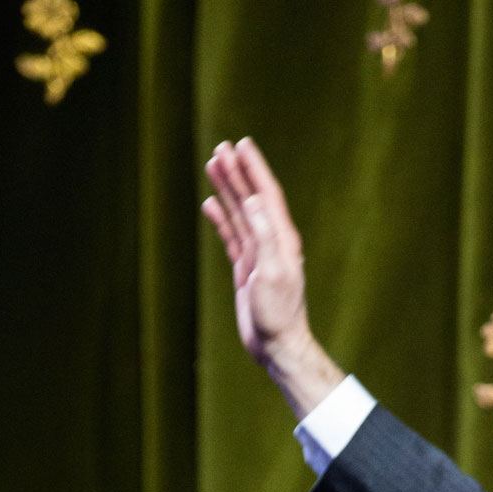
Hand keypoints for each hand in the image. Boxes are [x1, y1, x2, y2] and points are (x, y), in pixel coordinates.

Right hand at [201, 138, 344, 415]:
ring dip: (227, 189)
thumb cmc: (278, 314)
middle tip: (221, 147)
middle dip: (237, 172)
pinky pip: (232, 236)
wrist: (277, 346)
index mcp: (282, 239)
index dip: (255, 168)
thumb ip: (264, 235)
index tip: (243, 144)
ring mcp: (258, 255)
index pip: (268, 194)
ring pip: (240, 213)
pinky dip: (221, 219)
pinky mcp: (247, 269)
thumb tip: (255, 200)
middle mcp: (272, 243)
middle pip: (252, 198)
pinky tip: (210, 205)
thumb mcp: (273, 273)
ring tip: (213, 165)